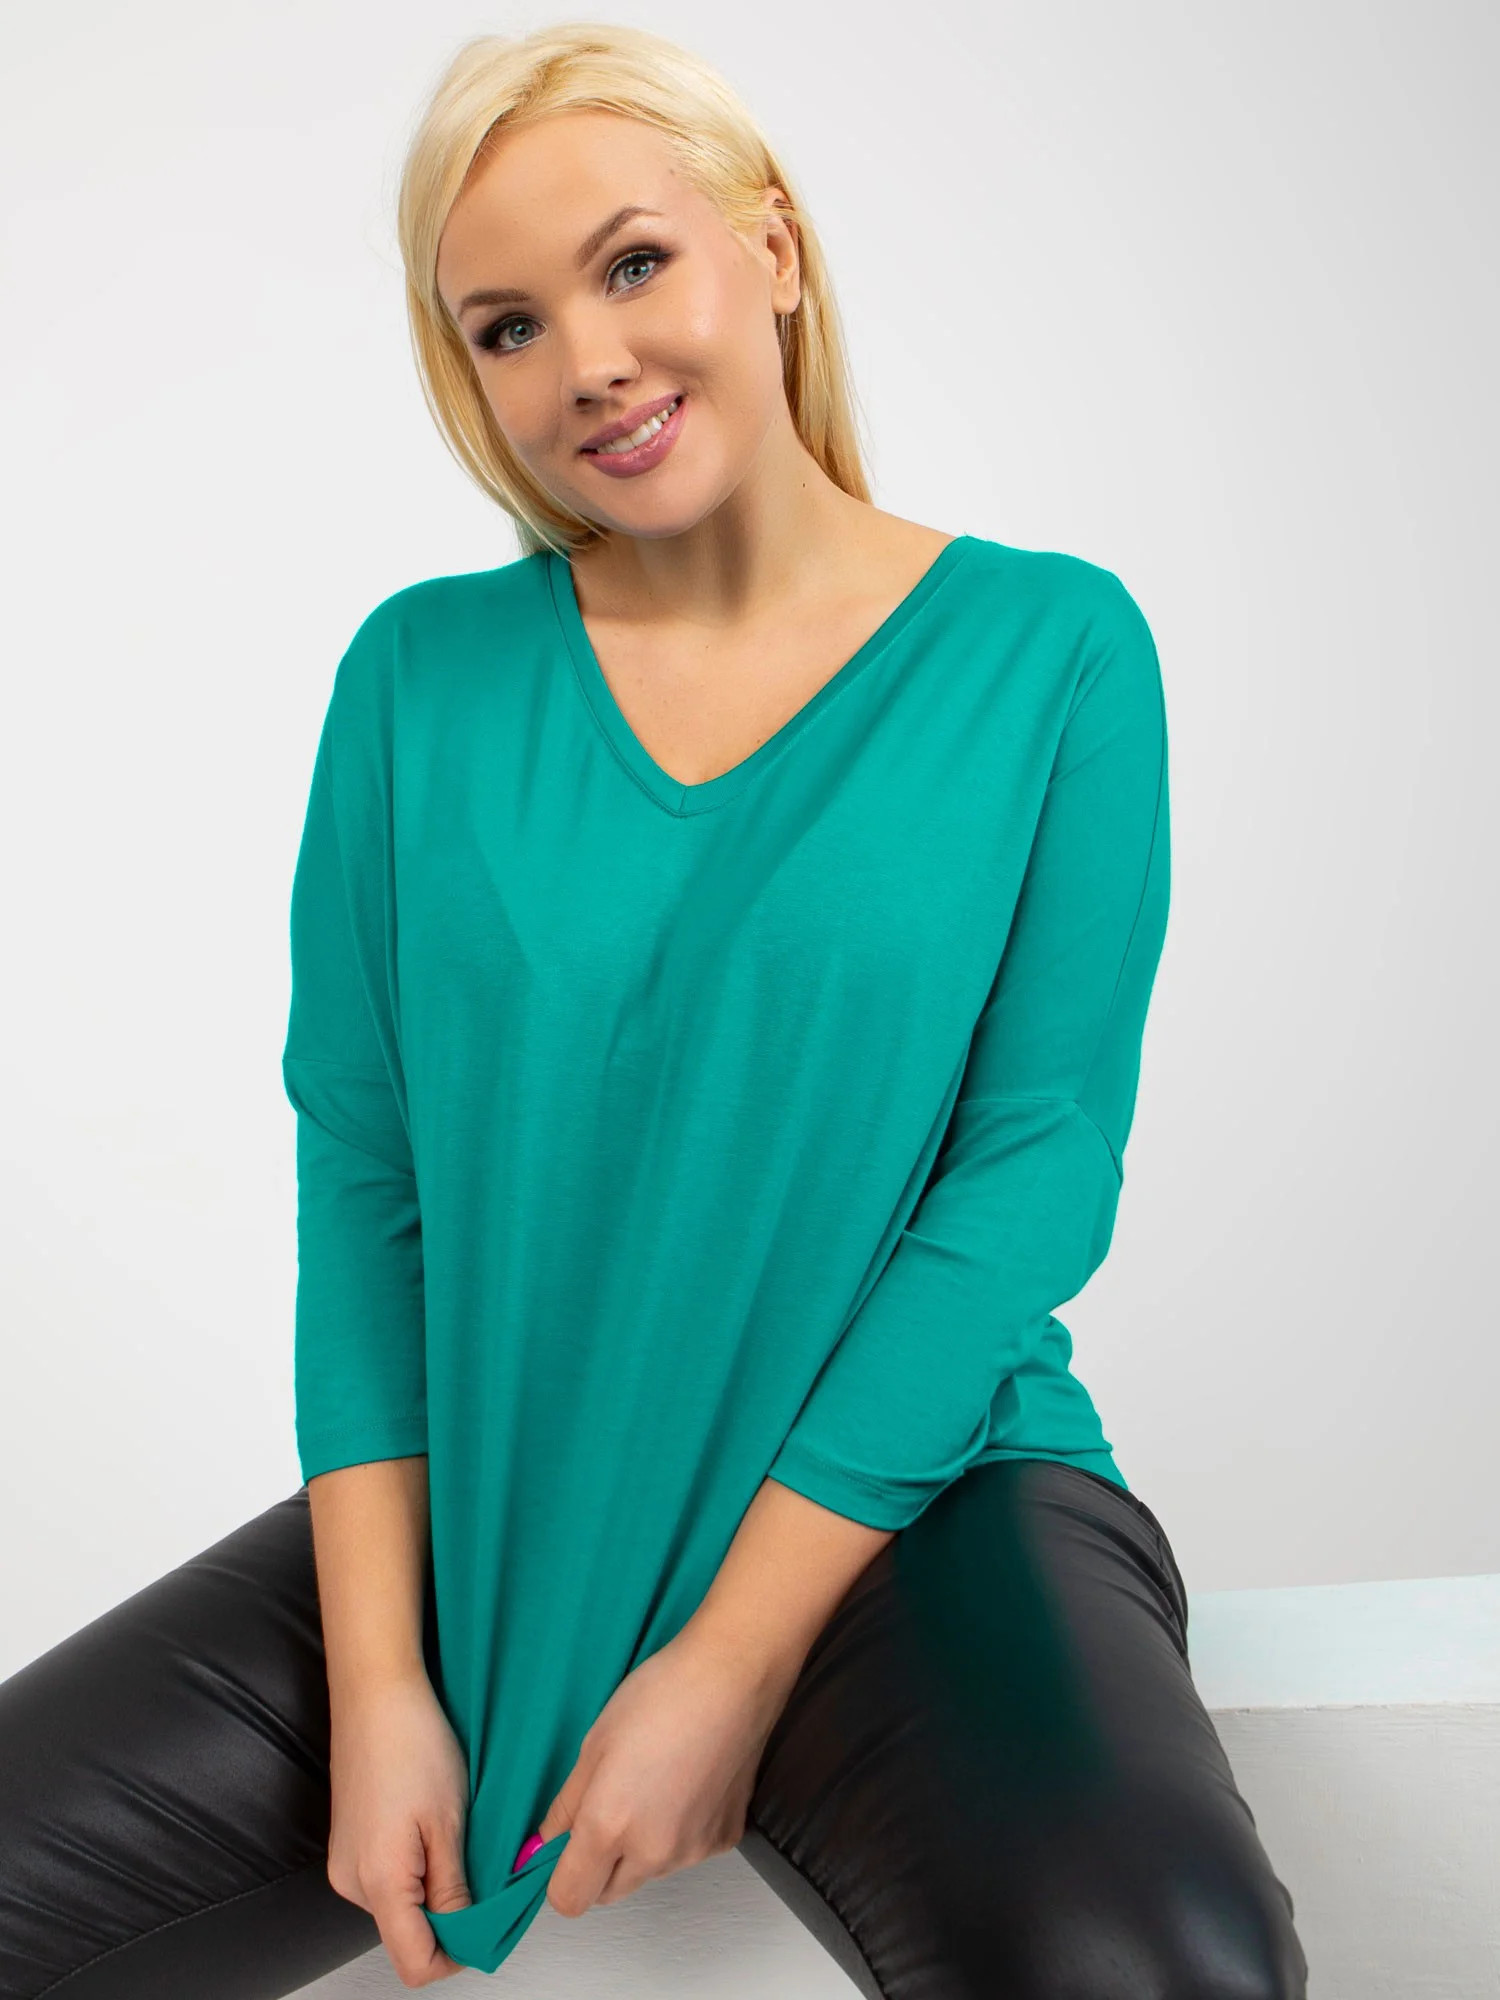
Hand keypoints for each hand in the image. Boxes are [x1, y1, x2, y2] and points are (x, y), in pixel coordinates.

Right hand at [325, 1670, 472, 1985]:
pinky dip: (414, 1866)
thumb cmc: (412, 1740)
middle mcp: (351, 1882)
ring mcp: (346, 1863)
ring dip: (431, 1885)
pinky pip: (386, 1877)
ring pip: (399, 1905)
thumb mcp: (450, 1821)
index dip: (457, 1954)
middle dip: (448, 1913)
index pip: (415, 1962)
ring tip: (453, 1833)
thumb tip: (468, 1932)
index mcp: (379, 1882)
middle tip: (478, 1863)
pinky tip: (430, 1825)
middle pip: (406, 1934)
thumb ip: (456, 1887)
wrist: (376, 1691)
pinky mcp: (348, 1844)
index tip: (487, 1923)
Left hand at [535, 1624, 795, 1916]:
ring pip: (649, 1872)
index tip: (564, 1847)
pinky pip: (688, 1853)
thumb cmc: (659, 1696)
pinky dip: (681, 1832)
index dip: (559, 1875)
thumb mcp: (594, 1742)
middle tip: (609, 1806)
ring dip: (641, 1848)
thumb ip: (566, 1805)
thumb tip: (547, 1842)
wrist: (731, 1677)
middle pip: (609, 1893)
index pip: (569, 1899)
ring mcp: (694, 1851)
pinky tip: (688, 1784)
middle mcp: (652, 1853)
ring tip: (655, 1784)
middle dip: (599, 1864)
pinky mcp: (726, 1839)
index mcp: (609, 1827)